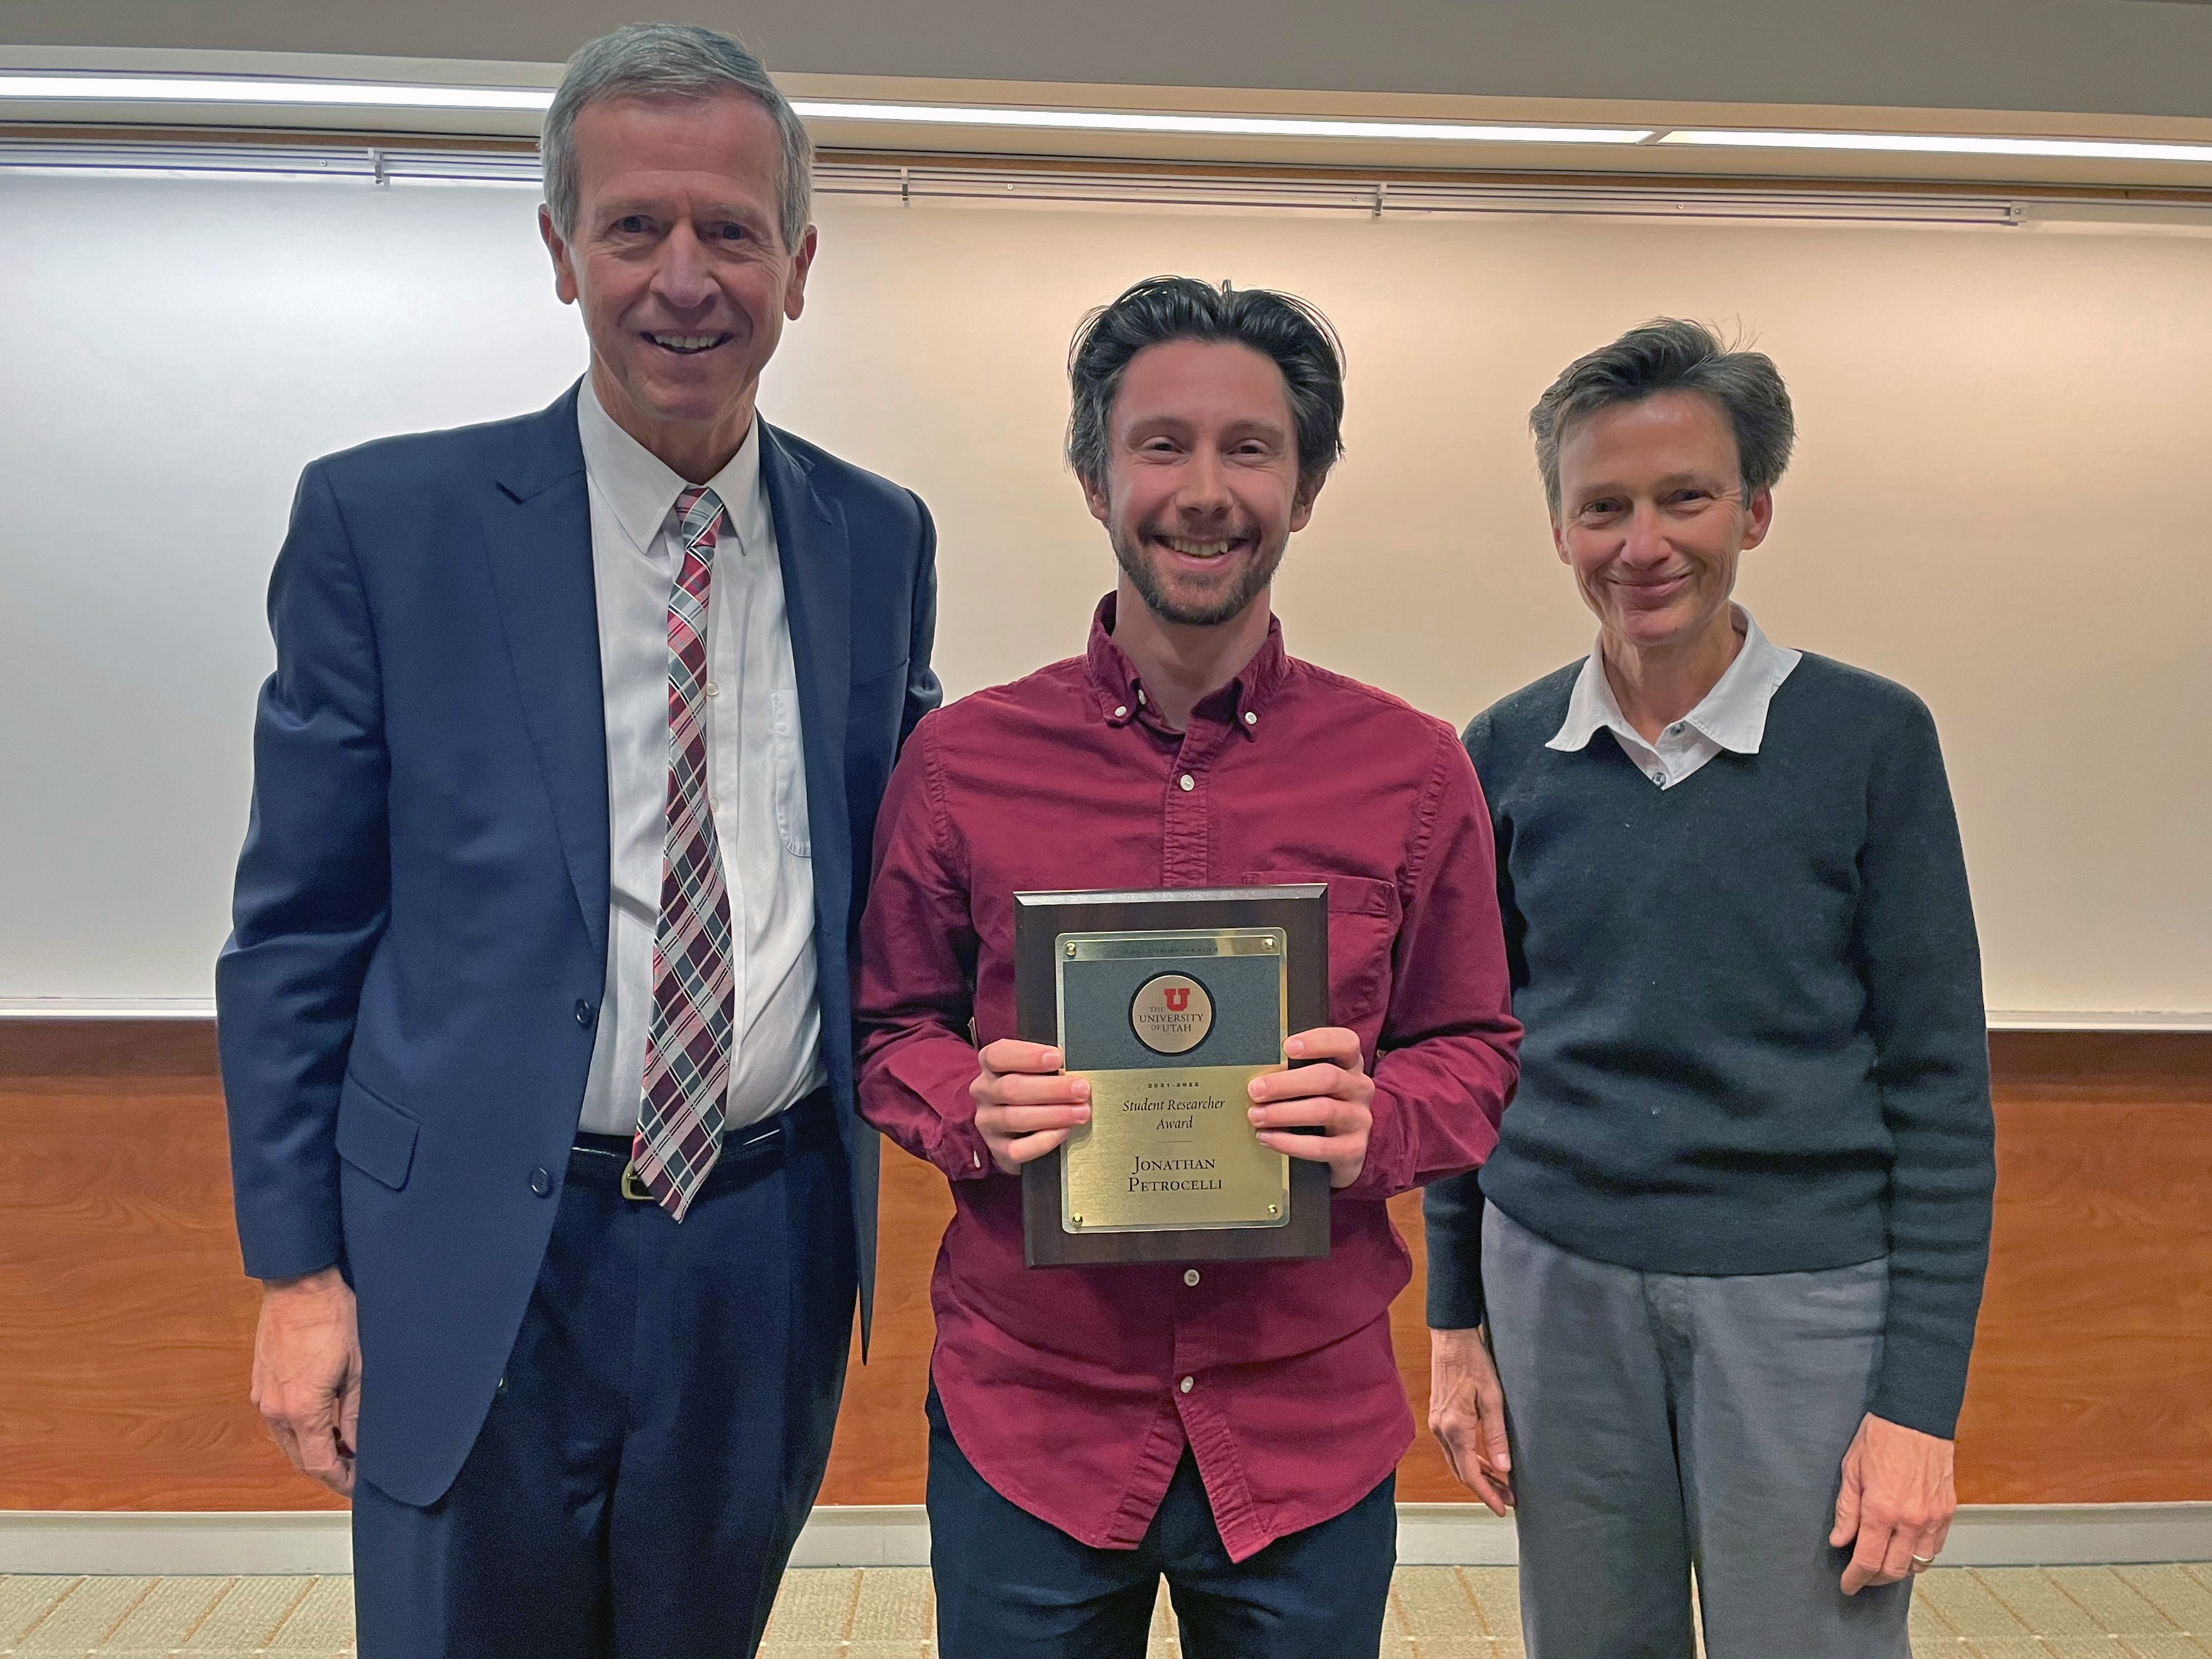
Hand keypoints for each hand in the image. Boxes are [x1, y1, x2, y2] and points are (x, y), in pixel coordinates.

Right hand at [250, 1267, 361, 1496]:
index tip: (357, 1484)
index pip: (319, 1464)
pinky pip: (280, 1419)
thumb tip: (357, 1446)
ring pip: (289, 1440)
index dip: (340, 1480)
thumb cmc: (334, 1319)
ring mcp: (263, 1396)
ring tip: (344, 1445)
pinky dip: (300, 1429)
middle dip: (328, 1468)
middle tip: (356, 1468)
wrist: (300, 1283)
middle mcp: (274, 1410)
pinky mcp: (260, 1383)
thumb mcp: (359, 1368)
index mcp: (300, 1410)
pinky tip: (323, 1421)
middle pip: (300, 1458)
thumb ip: (355, 1413)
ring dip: (313, 1449)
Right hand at [971, 1038, 1089, 1174]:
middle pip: (1011, 1088)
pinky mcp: (998, 1149)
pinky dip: (1043, 1141)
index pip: (998, 1055)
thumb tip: (1071, 1066)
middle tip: (1081, 1089)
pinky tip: (1062, 1132)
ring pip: (1014, 1118)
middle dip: (1051, 1088)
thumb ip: (1047, 1066)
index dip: (1029, 1056)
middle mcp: (984, 1092)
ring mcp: (988, 1122)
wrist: (1020, 1130)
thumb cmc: (1031, 1091)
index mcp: (990, 1066)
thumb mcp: (1035, 1070)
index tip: (1057, 1058)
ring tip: (1081, 1112)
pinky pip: (1017, 1149)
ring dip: (1053, 1114)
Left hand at [1247, 1027, 1373, 1187]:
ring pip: (1323, 1111)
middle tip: (1256, 1089)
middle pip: (1328, 1077)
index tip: (1287, 1046)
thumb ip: (1292, 1071)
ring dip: (1283, 1113)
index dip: (1317, 1042)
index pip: (1345, 1043)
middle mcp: (1359, 1088)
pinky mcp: (1353, 1149)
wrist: (1339, 1148)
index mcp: (1350, 1064)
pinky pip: (1320, 1146)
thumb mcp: (1311, 1082)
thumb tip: (1258, 1074)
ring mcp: (1359, 1119)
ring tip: (1256, 1115)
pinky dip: (1288, 1142)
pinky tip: (1268, 1137)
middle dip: (1286, 1083)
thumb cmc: (1317, 1103)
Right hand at [1429, 1326, 1514, 1514]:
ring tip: (1502, 1484)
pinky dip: (1470, 1459)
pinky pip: (1454, 1447)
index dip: (1486, 1494)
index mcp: (1454, 1427)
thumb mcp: (1492, 1398)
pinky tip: (1486, 1461)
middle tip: (1508, 1499)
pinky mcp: (1440, 1416)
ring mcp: (1438, 1423)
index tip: (1501, 1508)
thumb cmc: (1473, 1362)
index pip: (1470, 1473)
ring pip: (1457, 1460)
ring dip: (1478, 1474)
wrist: (1452, 1338)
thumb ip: (1496, 1435)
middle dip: (1485, 1488)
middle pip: (1462, 1471)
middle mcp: (1441, 1429)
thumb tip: (1504, 1469)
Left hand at [1830, 1412, 1955, 1592]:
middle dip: (1875, 1579)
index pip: (1868, 1560)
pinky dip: (1921, 1555)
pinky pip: (1936, 1547)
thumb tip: (1840, 1540)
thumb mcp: (1851, 1470)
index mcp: (1882, 1510)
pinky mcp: (1948, 1511)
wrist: (1916, 1417)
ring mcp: (1933, 1517)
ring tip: (1883, 1563)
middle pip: (1895, 1570)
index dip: (1856, 1578)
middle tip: (1862, 1577)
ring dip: (1900, 1569)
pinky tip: (1906, 1548)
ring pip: (1919, 1563)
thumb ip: (1846, 1511)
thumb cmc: (1880, 1437)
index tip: (1847, 1585)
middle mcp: (1911, 1519)